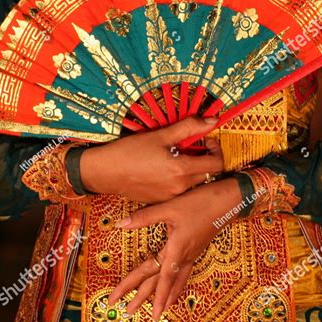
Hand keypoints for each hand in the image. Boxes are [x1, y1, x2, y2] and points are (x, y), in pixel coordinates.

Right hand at [80, 117, 223, 202]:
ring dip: (191, 170)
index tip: (207, 141)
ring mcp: (171, 197)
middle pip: (206, 174)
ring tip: (175, 158)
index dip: (216, 150)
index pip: (216, 164)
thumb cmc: (129, 152)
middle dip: (203, 159)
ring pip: (193, 183)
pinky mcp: (161, 201)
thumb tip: (211, 121)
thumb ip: (188, 128)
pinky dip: (178, 179)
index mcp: (182, 170)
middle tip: (189, 147)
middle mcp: (180, 187)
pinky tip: (163, 170)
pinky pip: (179, 190)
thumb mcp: (160, 136)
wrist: (105, 172)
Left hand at [108, 177, 242, 319]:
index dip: (136, 288)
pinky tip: (175, 293)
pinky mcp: (196, 251)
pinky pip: (184, 276)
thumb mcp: (170, 207)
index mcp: (176, 249)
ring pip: (174, 283)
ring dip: (162, 297)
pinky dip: (177, 288)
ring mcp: (191, 256)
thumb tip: (121, 224)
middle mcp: (184, 257)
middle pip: (160, 283)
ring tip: (156, 313)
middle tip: (127, 311)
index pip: (153, 276)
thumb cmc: (201, 203)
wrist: (229, 201)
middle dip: (142, 297)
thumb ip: (145, 217)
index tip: (121, 302)